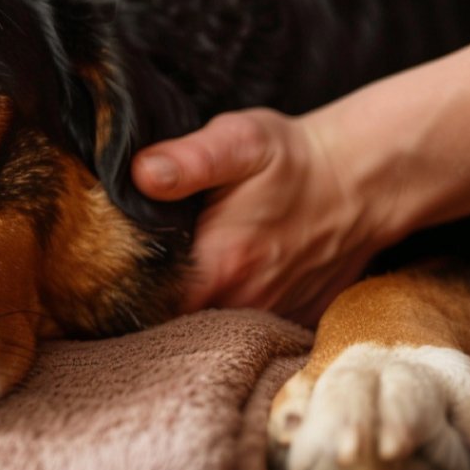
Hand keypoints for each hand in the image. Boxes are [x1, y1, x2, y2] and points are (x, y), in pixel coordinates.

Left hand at [131, 108, 383, 325]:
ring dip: (194, 306)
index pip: (151, 306)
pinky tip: (227, 277)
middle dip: (153, 302)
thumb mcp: (238, 142)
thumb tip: (141, 174)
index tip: (108, 273)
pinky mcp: (295, 317)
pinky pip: (249, 326)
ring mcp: (275, 315)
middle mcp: (246, 303)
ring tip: (180, 271)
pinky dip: (233, 308)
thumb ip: (187, 160)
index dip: (125, 293)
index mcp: (222, 266)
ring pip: (213, 327)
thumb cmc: (294, 159)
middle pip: (177, 322)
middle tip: (136, 269)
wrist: (362, 179)